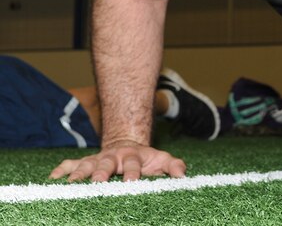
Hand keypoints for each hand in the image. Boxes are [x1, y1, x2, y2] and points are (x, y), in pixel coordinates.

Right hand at [49, 140, 186, 181]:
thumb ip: (173, 166)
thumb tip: (182, 175)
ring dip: (79, 173)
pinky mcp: (85, 162)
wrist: (127, 144)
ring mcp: (97, 159)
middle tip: (98, 182)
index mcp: (133, 157)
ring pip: (86, 164)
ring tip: (72, 183)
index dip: (133, 173)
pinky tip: (53, 178)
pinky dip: (61, 170)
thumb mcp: (161, 159)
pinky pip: (70, 164)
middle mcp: (113, 157)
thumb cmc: (146, 158)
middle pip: (107, 164)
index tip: (132, 182)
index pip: (134, 165)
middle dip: (102, 173)